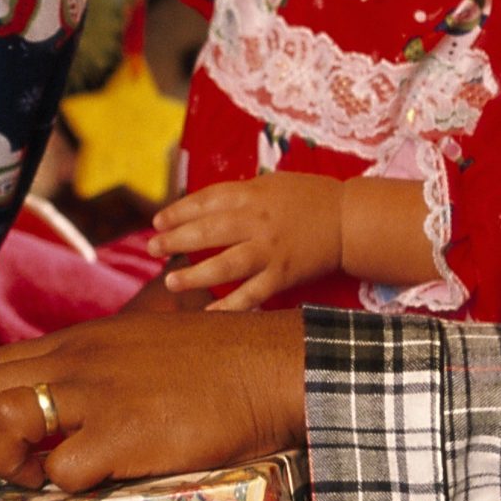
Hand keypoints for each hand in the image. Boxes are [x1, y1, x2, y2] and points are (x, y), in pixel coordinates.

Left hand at [0, 310, 305, 493]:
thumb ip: (91, 374)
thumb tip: (54, 409)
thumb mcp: (136, 352)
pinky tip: (90, 481)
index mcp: (77, 344)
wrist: (270, 367)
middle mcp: (75, 362)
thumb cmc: (213, 366)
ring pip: (5, 420)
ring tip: (31, 475)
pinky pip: (64, 470)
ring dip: (3, 458)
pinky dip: (63, 485)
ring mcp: (97, 395)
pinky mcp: (125, 434)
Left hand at [151, 173, 348, 310]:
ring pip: (227, 264)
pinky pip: (253, 294)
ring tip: (171, 281)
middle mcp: (259, 221)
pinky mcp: (284, 275)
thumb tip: (202, 207)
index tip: (158, 221)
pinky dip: (231, 307)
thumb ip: (239, 195)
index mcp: (253, 194)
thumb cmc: (308, 198)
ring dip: (196, 275)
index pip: (206, 200)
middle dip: (176, 240)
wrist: (349, 219)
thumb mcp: (271, 184)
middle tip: (151, 248)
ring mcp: (271, 250)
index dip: (179, 211)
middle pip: (209, 231)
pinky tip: (210, 316)